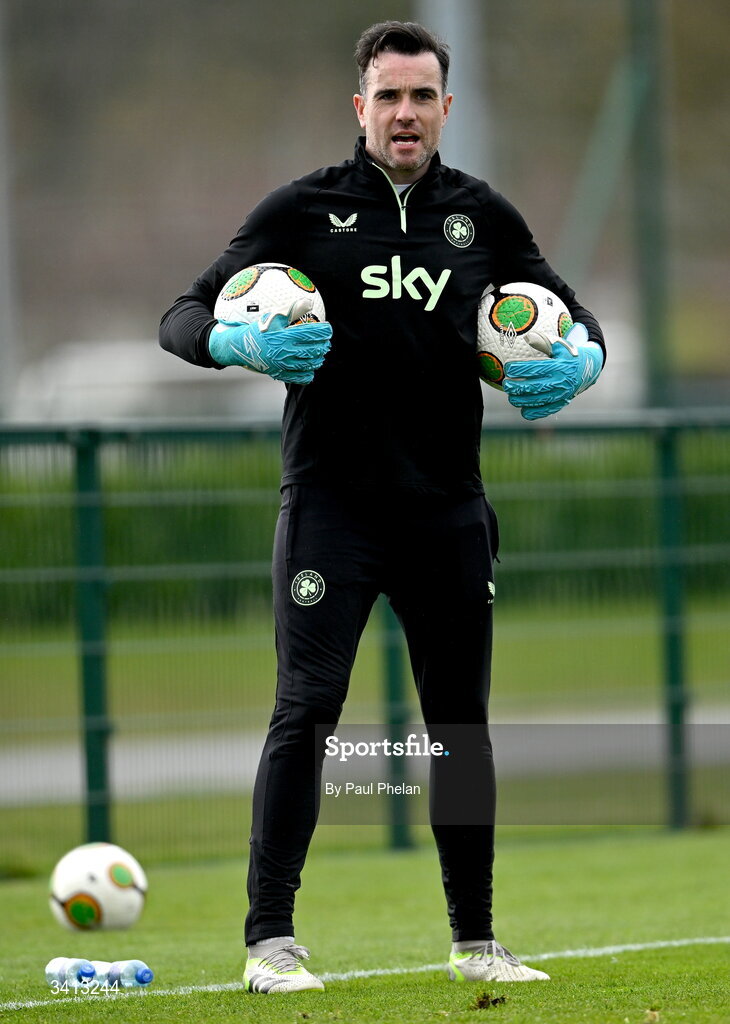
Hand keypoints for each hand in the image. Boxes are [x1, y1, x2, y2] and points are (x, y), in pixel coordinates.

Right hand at [208, 302, 331, 384]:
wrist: (241, 347)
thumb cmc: (257, 329)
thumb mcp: (273, 317)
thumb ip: (292, 311)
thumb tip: (308, 303)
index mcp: (286, 336)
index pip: (313, 333)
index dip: (324, 331)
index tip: (328, 328)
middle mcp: (287, 352)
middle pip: (314, 350)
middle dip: (324, 345)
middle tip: (326, 341)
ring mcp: (284, 365)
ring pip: (310, 364)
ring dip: (318, 358)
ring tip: (320, 354)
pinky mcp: (280, 374)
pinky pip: (300, 377)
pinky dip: (308, 374)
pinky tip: (310, 369)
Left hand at [502, 323, 602, 419]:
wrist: (588, 369)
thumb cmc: (568, 354)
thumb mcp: (559, 345)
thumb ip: (542, 342)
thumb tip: (527, 337)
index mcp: (559, 366)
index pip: (535, 368)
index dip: (518, 369)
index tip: (506, 367)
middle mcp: (561, 382)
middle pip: (534, 387)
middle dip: (516, 387)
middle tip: (505, 384)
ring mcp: (562, 395)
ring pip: (537, 401)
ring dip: (521, 400)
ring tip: (511, 396)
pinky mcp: (562, 403)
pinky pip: (546, 411)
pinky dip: (533, 413)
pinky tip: (523, 410)